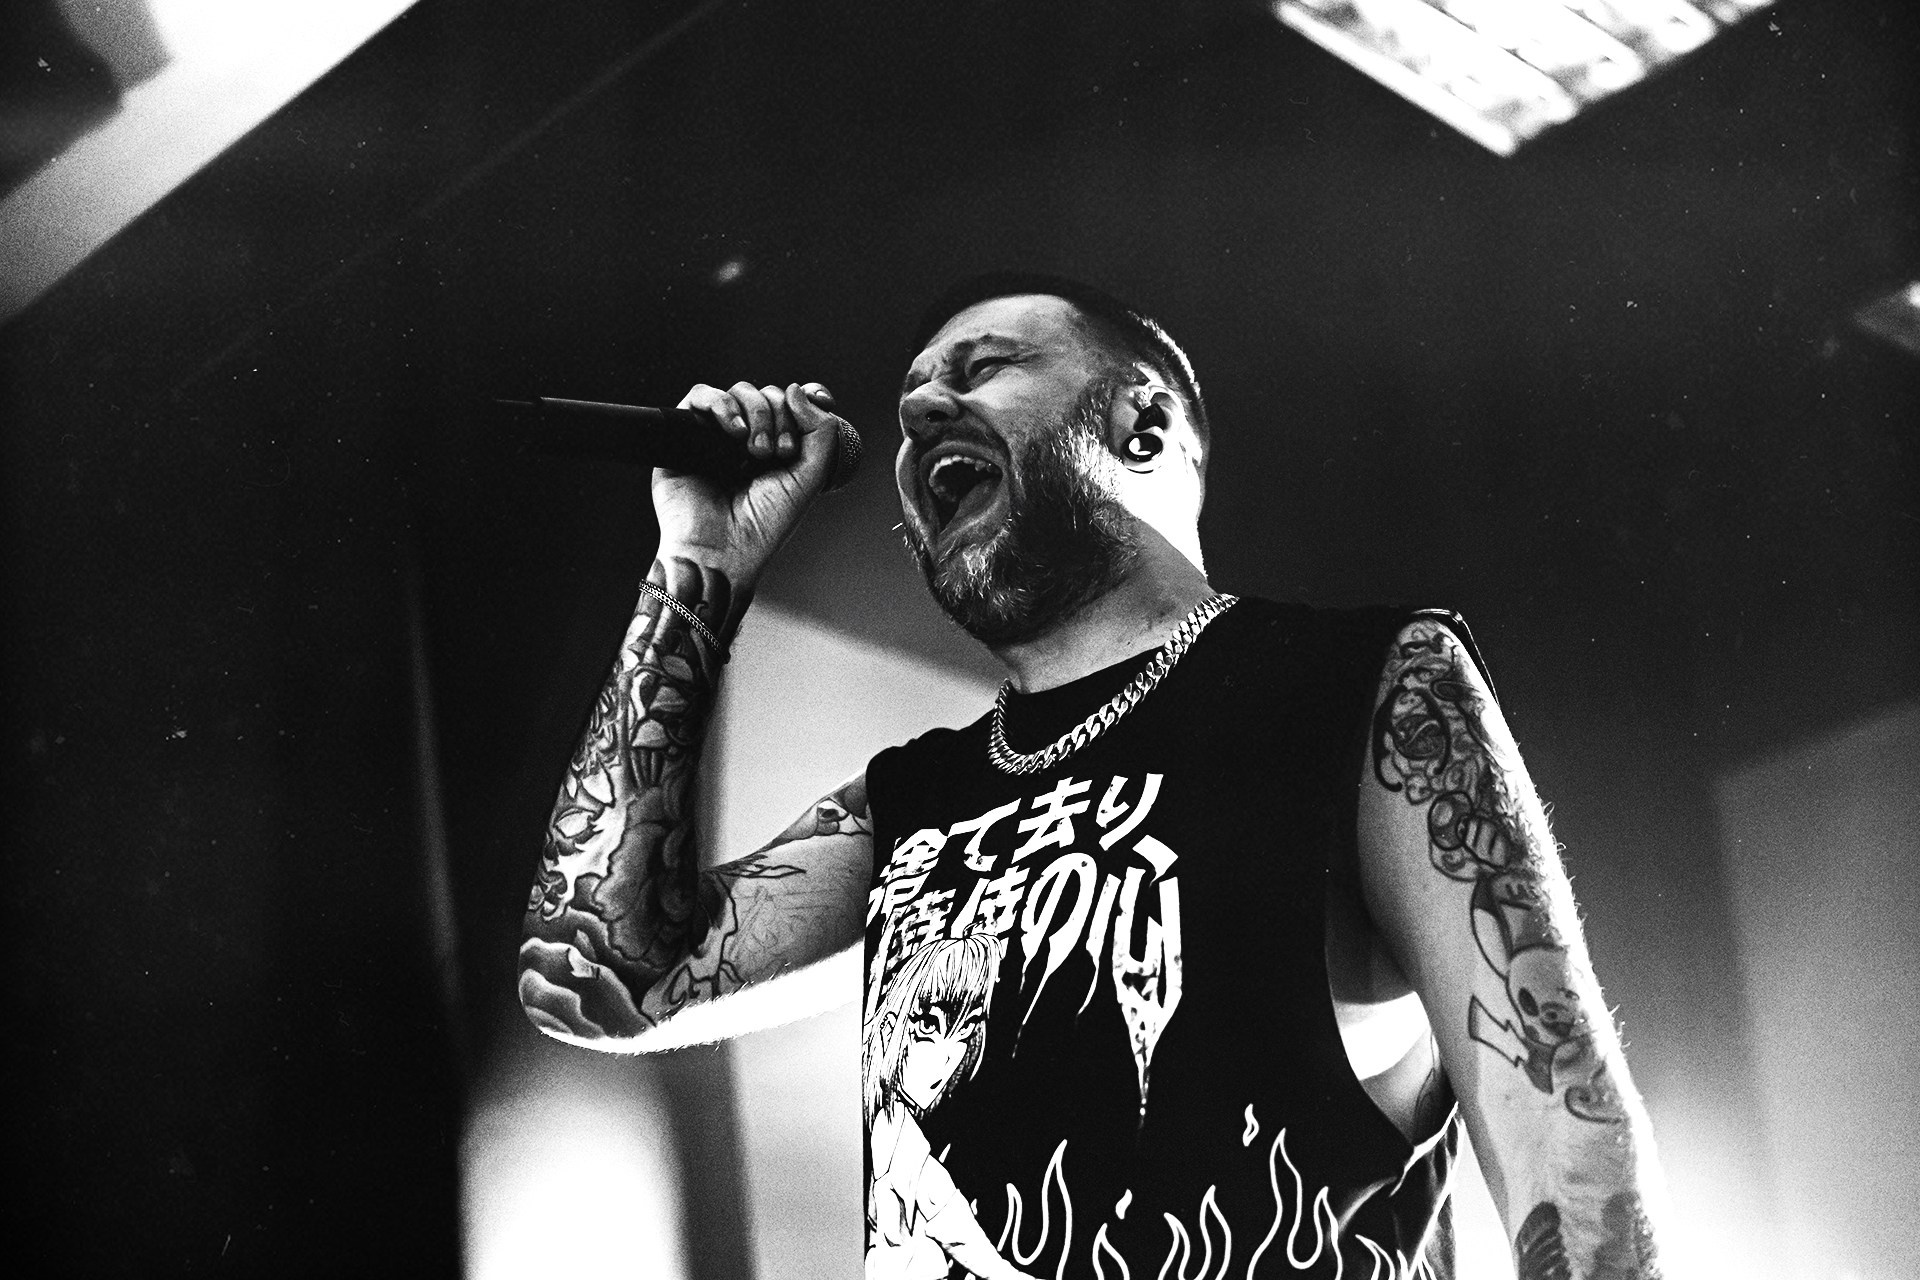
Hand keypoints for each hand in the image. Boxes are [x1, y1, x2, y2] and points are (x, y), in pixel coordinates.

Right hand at [653, 380, 845, 584]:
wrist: (721, 551)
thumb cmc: (763, 525)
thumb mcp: (810, 478)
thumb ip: (821, 432)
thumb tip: (797, 389)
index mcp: (778, 449)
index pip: (794, 404)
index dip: (806, 398)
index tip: (820, 402)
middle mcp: (748, 440)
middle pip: (769, 395)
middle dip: (780, 417)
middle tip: (776, 453)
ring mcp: (717, 436)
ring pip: (740, 391)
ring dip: (757, 414)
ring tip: (754, 452)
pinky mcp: (685, 435)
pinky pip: (700, 395)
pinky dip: (720, 404)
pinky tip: (733, 431)